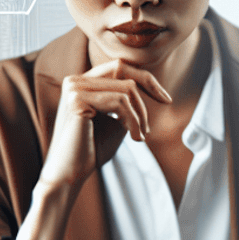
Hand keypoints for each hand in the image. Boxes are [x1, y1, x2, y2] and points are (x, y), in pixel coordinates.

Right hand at [40, 59, 172, 190]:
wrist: (72, 172)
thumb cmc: (94, 148)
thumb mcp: (117, 120)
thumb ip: (127, 102)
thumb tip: (150, 86)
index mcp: (83, 83)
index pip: (119, 67)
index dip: (147, 80)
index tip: (166, 100)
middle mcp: (75, 80)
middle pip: (124, 72)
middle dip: (145, 97)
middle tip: (148, 128)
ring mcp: (74, 88)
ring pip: (126, 89)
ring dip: (140, 116)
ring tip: (140, 137)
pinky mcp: (77, 99)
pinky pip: (120, 102)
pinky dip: (133, 121)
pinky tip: (135, 138)